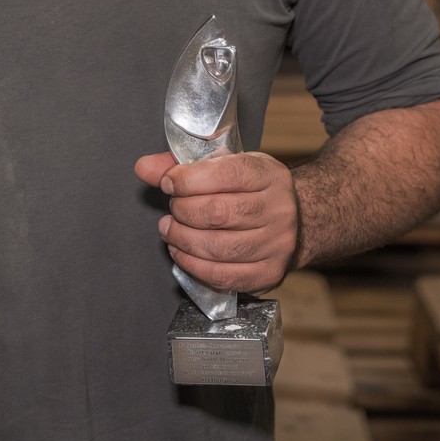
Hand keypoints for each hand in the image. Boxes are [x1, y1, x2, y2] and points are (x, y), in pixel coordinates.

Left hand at [134, 150, 299, 294]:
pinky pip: (225, 276)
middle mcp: (278, 209)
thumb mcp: (226, 164)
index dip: (188, 179)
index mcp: (268, 174)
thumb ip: (184, 165)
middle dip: (183, 211)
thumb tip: (143, 168)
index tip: (168, 182)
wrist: (296, 218)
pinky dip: (194, 267)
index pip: (225, 174)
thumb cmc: (252, 188)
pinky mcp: (270, 274)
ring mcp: (277, 245)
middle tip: (172, 209)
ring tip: (170, 230)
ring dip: (183, 240)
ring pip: (219, 247)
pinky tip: (181, 253)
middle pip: (219, 212)